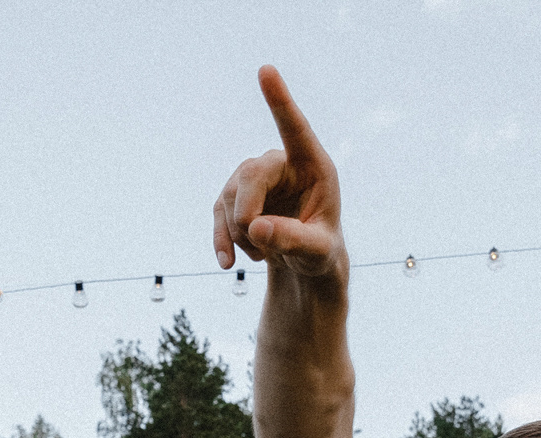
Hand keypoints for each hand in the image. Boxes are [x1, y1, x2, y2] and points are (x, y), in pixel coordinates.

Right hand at [211, 66, 344, 278]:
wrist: (306, 263)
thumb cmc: (321, 251)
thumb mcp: (317, 252)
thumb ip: (293, 239)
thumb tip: (255, 227)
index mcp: (313, 166)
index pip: (295, 129)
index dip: (279, 101)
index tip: (265, 70)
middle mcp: (283, 164)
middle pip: (251, 173)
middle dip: (246, 211)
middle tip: (255, 242)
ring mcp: (257, 179)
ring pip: (230, 195)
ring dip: (240, 233)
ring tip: (263, 255)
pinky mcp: (236, 197)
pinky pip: (219, 213)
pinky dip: (222, 240)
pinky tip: (229, 263)